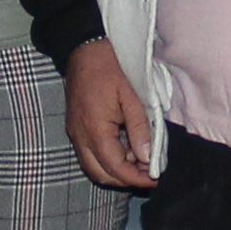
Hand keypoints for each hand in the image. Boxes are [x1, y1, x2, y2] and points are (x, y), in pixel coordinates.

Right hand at [64, 40, 157, 191]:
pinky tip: (125, 148)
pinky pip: (89, 155)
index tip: (155, 179)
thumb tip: (147, 158)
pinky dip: (107, 159)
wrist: (83, 50)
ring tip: (139, 160)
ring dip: (116, 171)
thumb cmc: (110, 69)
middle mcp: (81, 137)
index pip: (115, 168)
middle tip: (149, 172)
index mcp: (95, 130)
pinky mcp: (75, 129)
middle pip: (102, 174)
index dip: (136, 178)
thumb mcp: (132, 97)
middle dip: (126, 179)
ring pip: (93, 167)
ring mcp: (75, 134)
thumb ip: (140, 129)